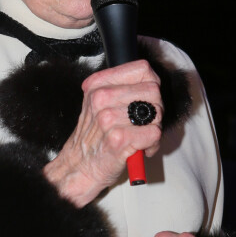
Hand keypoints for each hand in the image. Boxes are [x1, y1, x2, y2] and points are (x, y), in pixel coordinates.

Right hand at [43, 60, 162, 206]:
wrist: (79, 167)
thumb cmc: (95, 137)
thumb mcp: (100, 104)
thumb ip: (123, 89)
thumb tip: (154, 82)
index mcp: (97, 85)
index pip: (142, 69)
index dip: (151, 85)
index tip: (144, 100)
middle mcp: (101, 98)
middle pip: (153, 91)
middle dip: (155, 109)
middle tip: (142, 124)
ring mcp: (108, 118)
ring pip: (156, 113)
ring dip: (153, 129)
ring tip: (139, 138)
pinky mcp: (118, 139)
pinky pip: (154, 133)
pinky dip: (152, 145)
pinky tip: (139, 149)